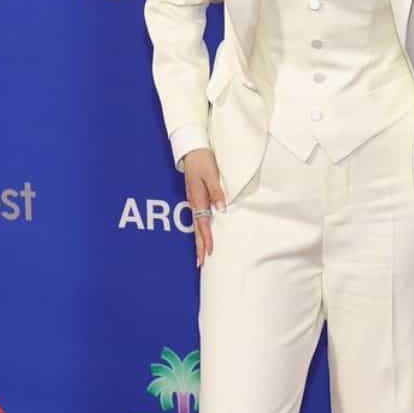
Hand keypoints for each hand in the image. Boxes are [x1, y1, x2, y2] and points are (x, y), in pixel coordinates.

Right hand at [182, 147, 226, 267]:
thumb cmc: (203, 160)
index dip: (206, 238)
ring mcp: (193, 200)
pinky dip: (199, 229)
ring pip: (196, 224)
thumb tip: (221, 209)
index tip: (209, 252)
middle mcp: (194, 201)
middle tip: (200, 263)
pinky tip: (201, 234)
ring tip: (200, 255)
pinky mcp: (195, 196)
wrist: (192, 148)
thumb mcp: (211, 174)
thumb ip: (216, 191)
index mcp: (198, 198)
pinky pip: (197, 217)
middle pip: (197, 229)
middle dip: (199, 246)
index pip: (202, 223)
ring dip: (198, 240)